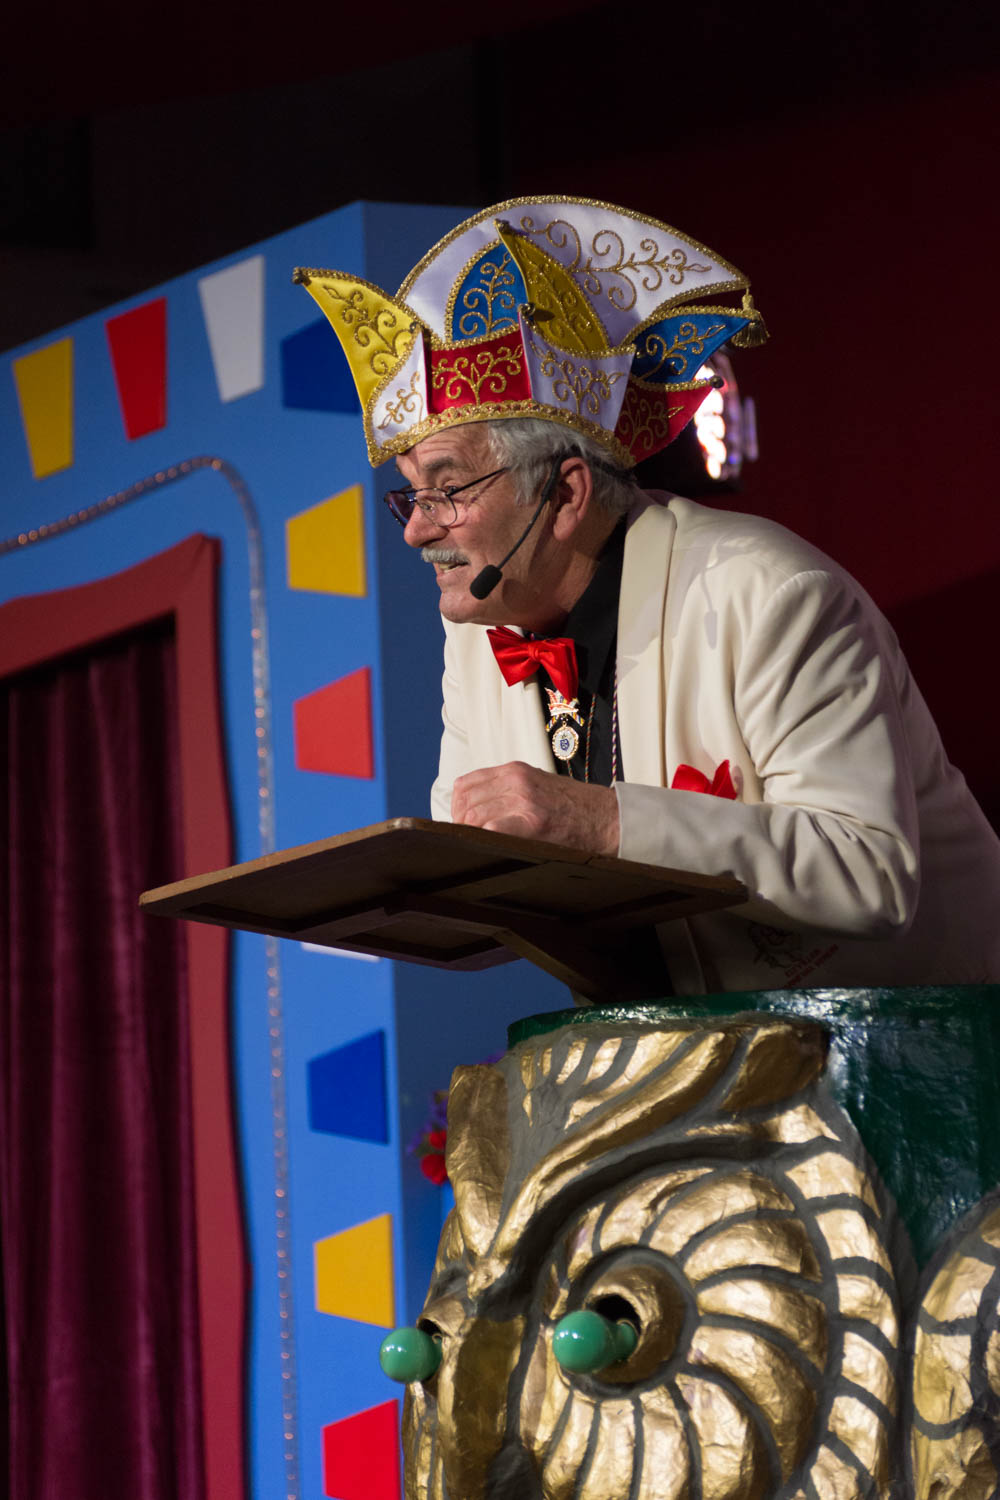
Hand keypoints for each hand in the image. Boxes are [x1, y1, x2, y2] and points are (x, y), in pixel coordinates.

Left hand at [451, 761, 619, 855]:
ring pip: (474, 817)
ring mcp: (524, 801)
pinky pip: (493, 830)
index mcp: (515, 770)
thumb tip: (474, 808)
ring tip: (481, 845)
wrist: (607, 818)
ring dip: (471, 834)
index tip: (461, 822)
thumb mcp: (537, 785)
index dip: (456, 807)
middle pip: (465, 803)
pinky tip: (490, 847)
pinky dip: (484, 839)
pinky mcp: (533, 823)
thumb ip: (507, 790)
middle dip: (461, 824)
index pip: (465, 784)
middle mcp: (516, 781)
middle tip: (469, 839)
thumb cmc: (574, 807)